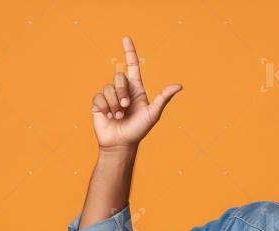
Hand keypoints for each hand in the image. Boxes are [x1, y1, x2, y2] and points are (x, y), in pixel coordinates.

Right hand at [91, 36, 182, 152]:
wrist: (121, 144)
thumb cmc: (138, 130)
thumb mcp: (153, 114)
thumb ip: (164, 98)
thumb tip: (179, 85)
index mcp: (136, 89)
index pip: (132, 66)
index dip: (129, 52)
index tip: (126, 38)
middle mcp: (123, 90)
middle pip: (119, 77)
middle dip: (122, 92)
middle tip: (125, 108)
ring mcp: (110, 96)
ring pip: (108, 88)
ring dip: (114, 104)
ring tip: (118, 116)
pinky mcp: (99, 103)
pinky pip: (99, 97)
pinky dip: (105, 107)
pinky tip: (108, 116)